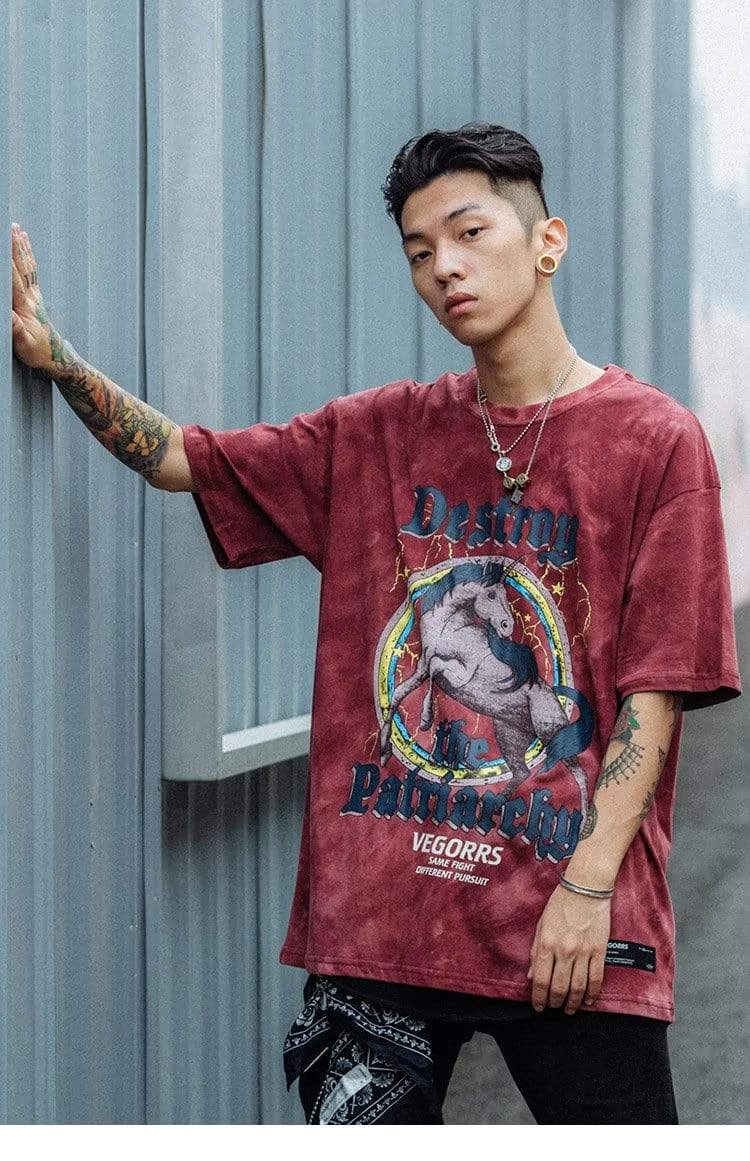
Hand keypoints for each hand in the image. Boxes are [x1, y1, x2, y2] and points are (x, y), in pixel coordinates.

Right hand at [10, 222, 56, 370]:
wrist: (56, 356)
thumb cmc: (39, 352)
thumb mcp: (25, 346)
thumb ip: (16, 330)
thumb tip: (8, 314)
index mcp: (25, 307)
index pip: (14, 280)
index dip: (8, 263)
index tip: (2, 247)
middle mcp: (31, 297)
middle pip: (21, 267)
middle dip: (14, 246)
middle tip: (9, 227)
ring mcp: (35, 295)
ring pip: (27, 266)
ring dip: (22, 247)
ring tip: (17, 229)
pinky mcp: (36, 296)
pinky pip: (31, 271)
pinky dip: (28, 256)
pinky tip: (25, 245)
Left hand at [527, 884, 609, 1014]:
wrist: (585, 888)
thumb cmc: (561, 903)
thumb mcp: (541, 925)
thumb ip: (536, 951)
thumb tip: (532, 975)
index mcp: (547, 943)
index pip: (540, 980)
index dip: (538, 997)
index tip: (538, 1005)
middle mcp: (564, 950)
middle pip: (559, 987)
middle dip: (554, 1002)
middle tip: (553, 1007)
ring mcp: (583, 952)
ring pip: (578, 987)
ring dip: (573, 1002)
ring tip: (568, 1009)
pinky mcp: (599, 950)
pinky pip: (596, 978)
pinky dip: (593, 993)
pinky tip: (589, 1000)